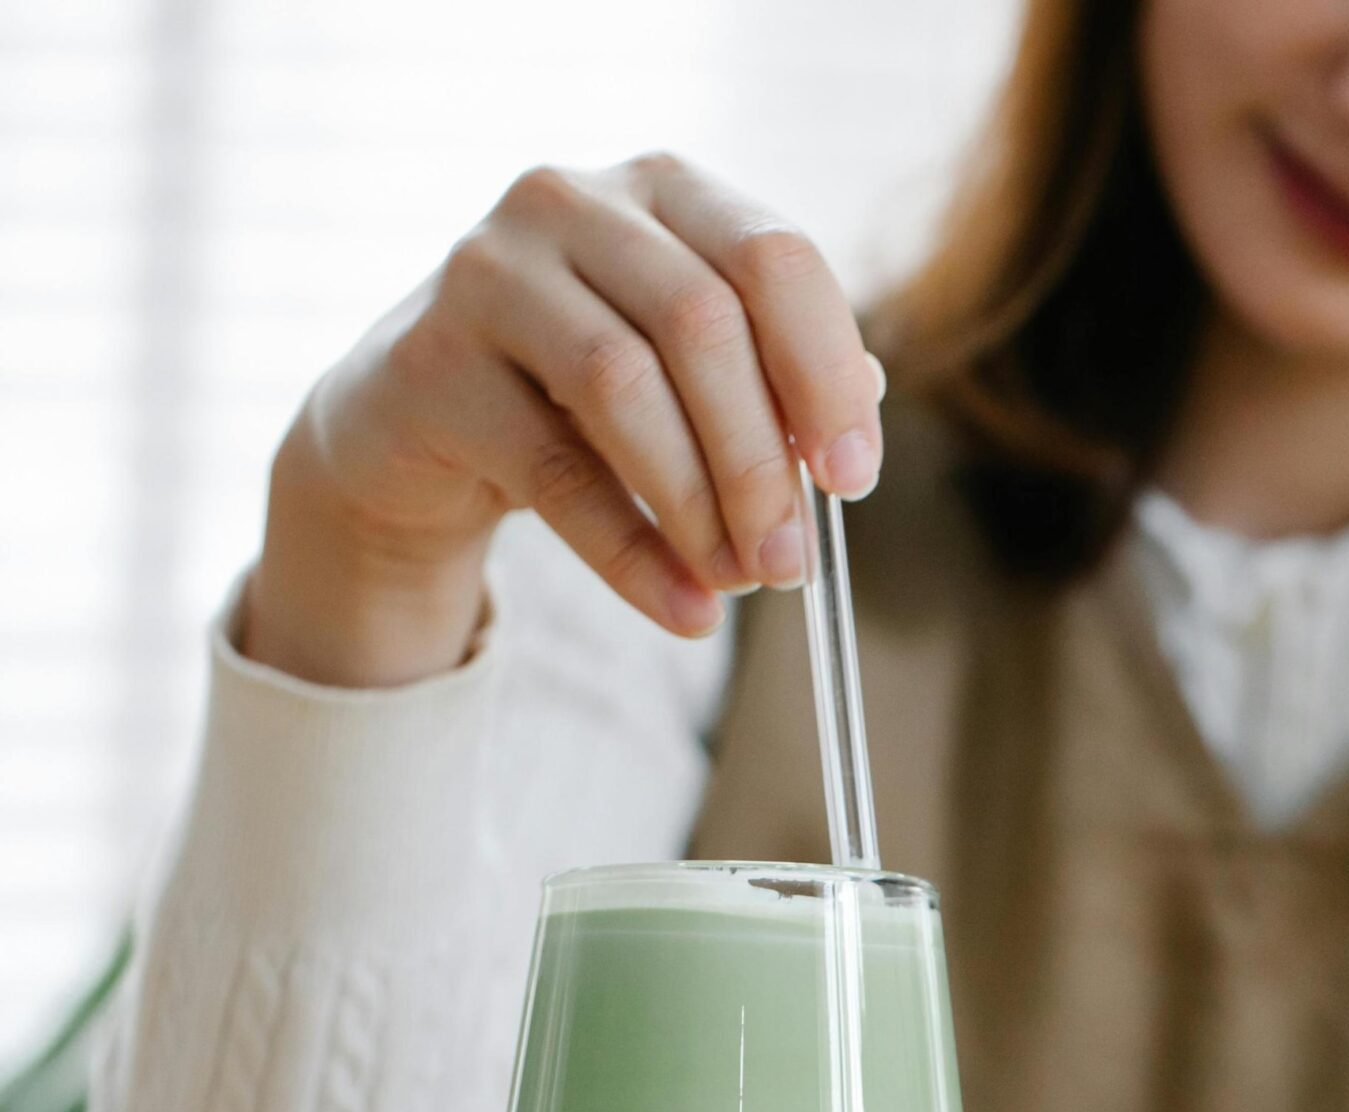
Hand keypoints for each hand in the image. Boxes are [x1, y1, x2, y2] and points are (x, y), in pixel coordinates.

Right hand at [247, 152, 885, 686]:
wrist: (417, 424)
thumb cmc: (581, 392)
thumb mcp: (687, 374)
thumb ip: (774, 387)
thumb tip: (849, 446)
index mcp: (663, 187)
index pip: (773, 257)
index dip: (826, 375)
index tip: (853, 480)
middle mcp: (570, 202)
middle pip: (701, 324)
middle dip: (762, 460)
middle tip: (793, 561)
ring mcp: (487, 270)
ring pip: (623, 385)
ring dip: (699, 504)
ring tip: (740, 581)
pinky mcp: (429, 362)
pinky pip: (552, 471)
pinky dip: (630, 553)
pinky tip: (684, 608)